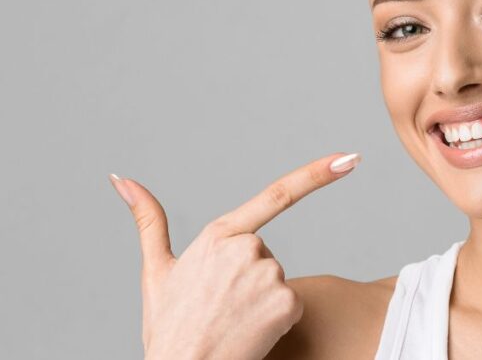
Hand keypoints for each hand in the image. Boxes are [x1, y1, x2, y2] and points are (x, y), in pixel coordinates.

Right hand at [108, 152, 360, 358]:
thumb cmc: (168, 326)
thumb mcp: (156, 270)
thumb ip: (148, 220)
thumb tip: (122, 178)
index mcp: (219, 234)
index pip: (277, 194)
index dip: (317, 174)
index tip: (349, 158)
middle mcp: (248, 248)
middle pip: (265, 255)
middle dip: (248, 277)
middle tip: (220, 306)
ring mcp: (270, 276)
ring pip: (276, 281)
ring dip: (260, 300)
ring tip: (230, 320)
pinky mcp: (287, 303)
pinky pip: (290, 305)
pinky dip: (275, 320)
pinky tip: (249, 332)